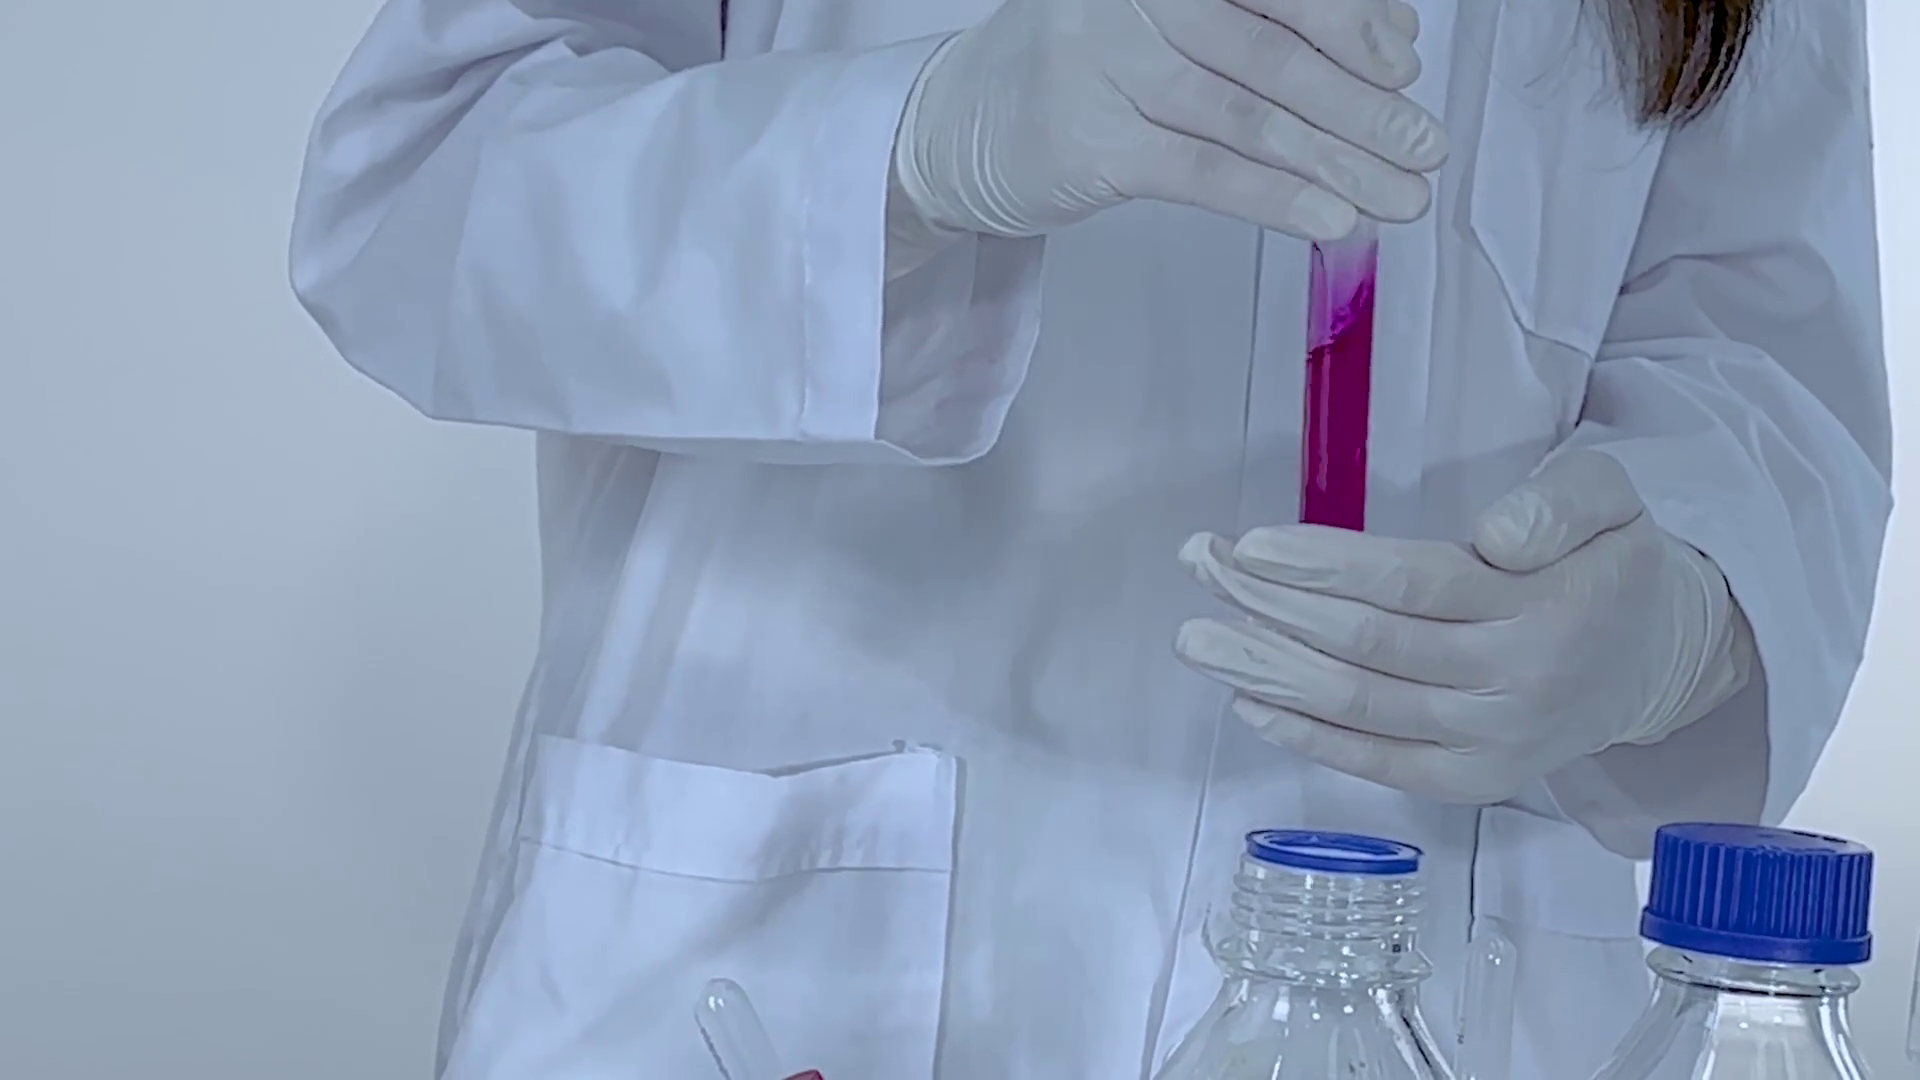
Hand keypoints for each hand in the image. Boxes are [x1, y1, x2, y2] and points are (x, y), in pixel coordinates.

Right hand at [891, 0, 1448, 242]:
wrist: (959, 123)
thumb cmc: (1083, 67)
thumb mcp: (1169, 20)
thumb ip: (1263, 23)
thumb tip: (1387, 46)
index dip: (1354, 23)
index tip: (1403, 67)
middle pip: (1279, 53)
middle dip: (1365, 109)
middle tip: (1425, 148)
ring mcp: (1108, 64)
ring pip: (1252, 117)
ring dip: (1339, 163)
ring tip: (1399, 198)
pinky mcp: (1091, 140)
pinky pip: (1206, 170)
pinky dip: (1277, 196)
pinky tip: (1330, 218)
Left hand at [1171, 451, 1751, 804]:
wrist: (1659, 660)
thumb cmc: (1612, 566)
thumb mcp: (1611, 501)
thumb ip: (1557, 504)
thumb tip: (1493, 536)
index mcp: (1547, 608)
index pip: (1414, 586)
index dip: (1325, 568)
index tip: (1251, 546)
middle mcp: (1515, 684)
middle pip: (1369, 645)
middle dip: (1272, 605)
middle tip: (1200, 565)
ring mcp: (1492, 742)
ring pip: (1361, 705)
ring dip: (1268, 671)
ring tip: (1198, 638)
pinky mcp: (1473, 779)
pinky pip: (1377, 761)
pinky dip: (1307, 736)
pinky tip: (1249, 701)